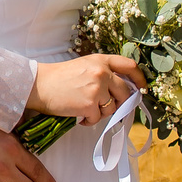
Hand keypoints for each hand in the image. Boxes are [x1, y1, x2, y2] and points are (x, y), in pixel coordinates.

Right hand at [27, 54, 145, 121]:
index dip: (140, 79)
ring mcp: (96, 89)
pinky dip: (89, 121)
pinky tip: (79, 116)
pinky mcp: (89, 104)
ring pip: (112, 107)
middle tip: (109, 107)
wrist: (39, 85)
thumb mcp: (85, 66)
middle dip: (121, 103)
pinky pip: (98, 118)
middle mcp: (102, 72)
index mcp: (101, 61)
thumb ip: (104, 73)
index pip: (129, 67)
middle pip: (126, 92)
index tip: (142, 89)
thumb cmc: (59, 78)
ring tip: (86, 109)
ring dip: (102, 113)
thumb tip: (124, 90)